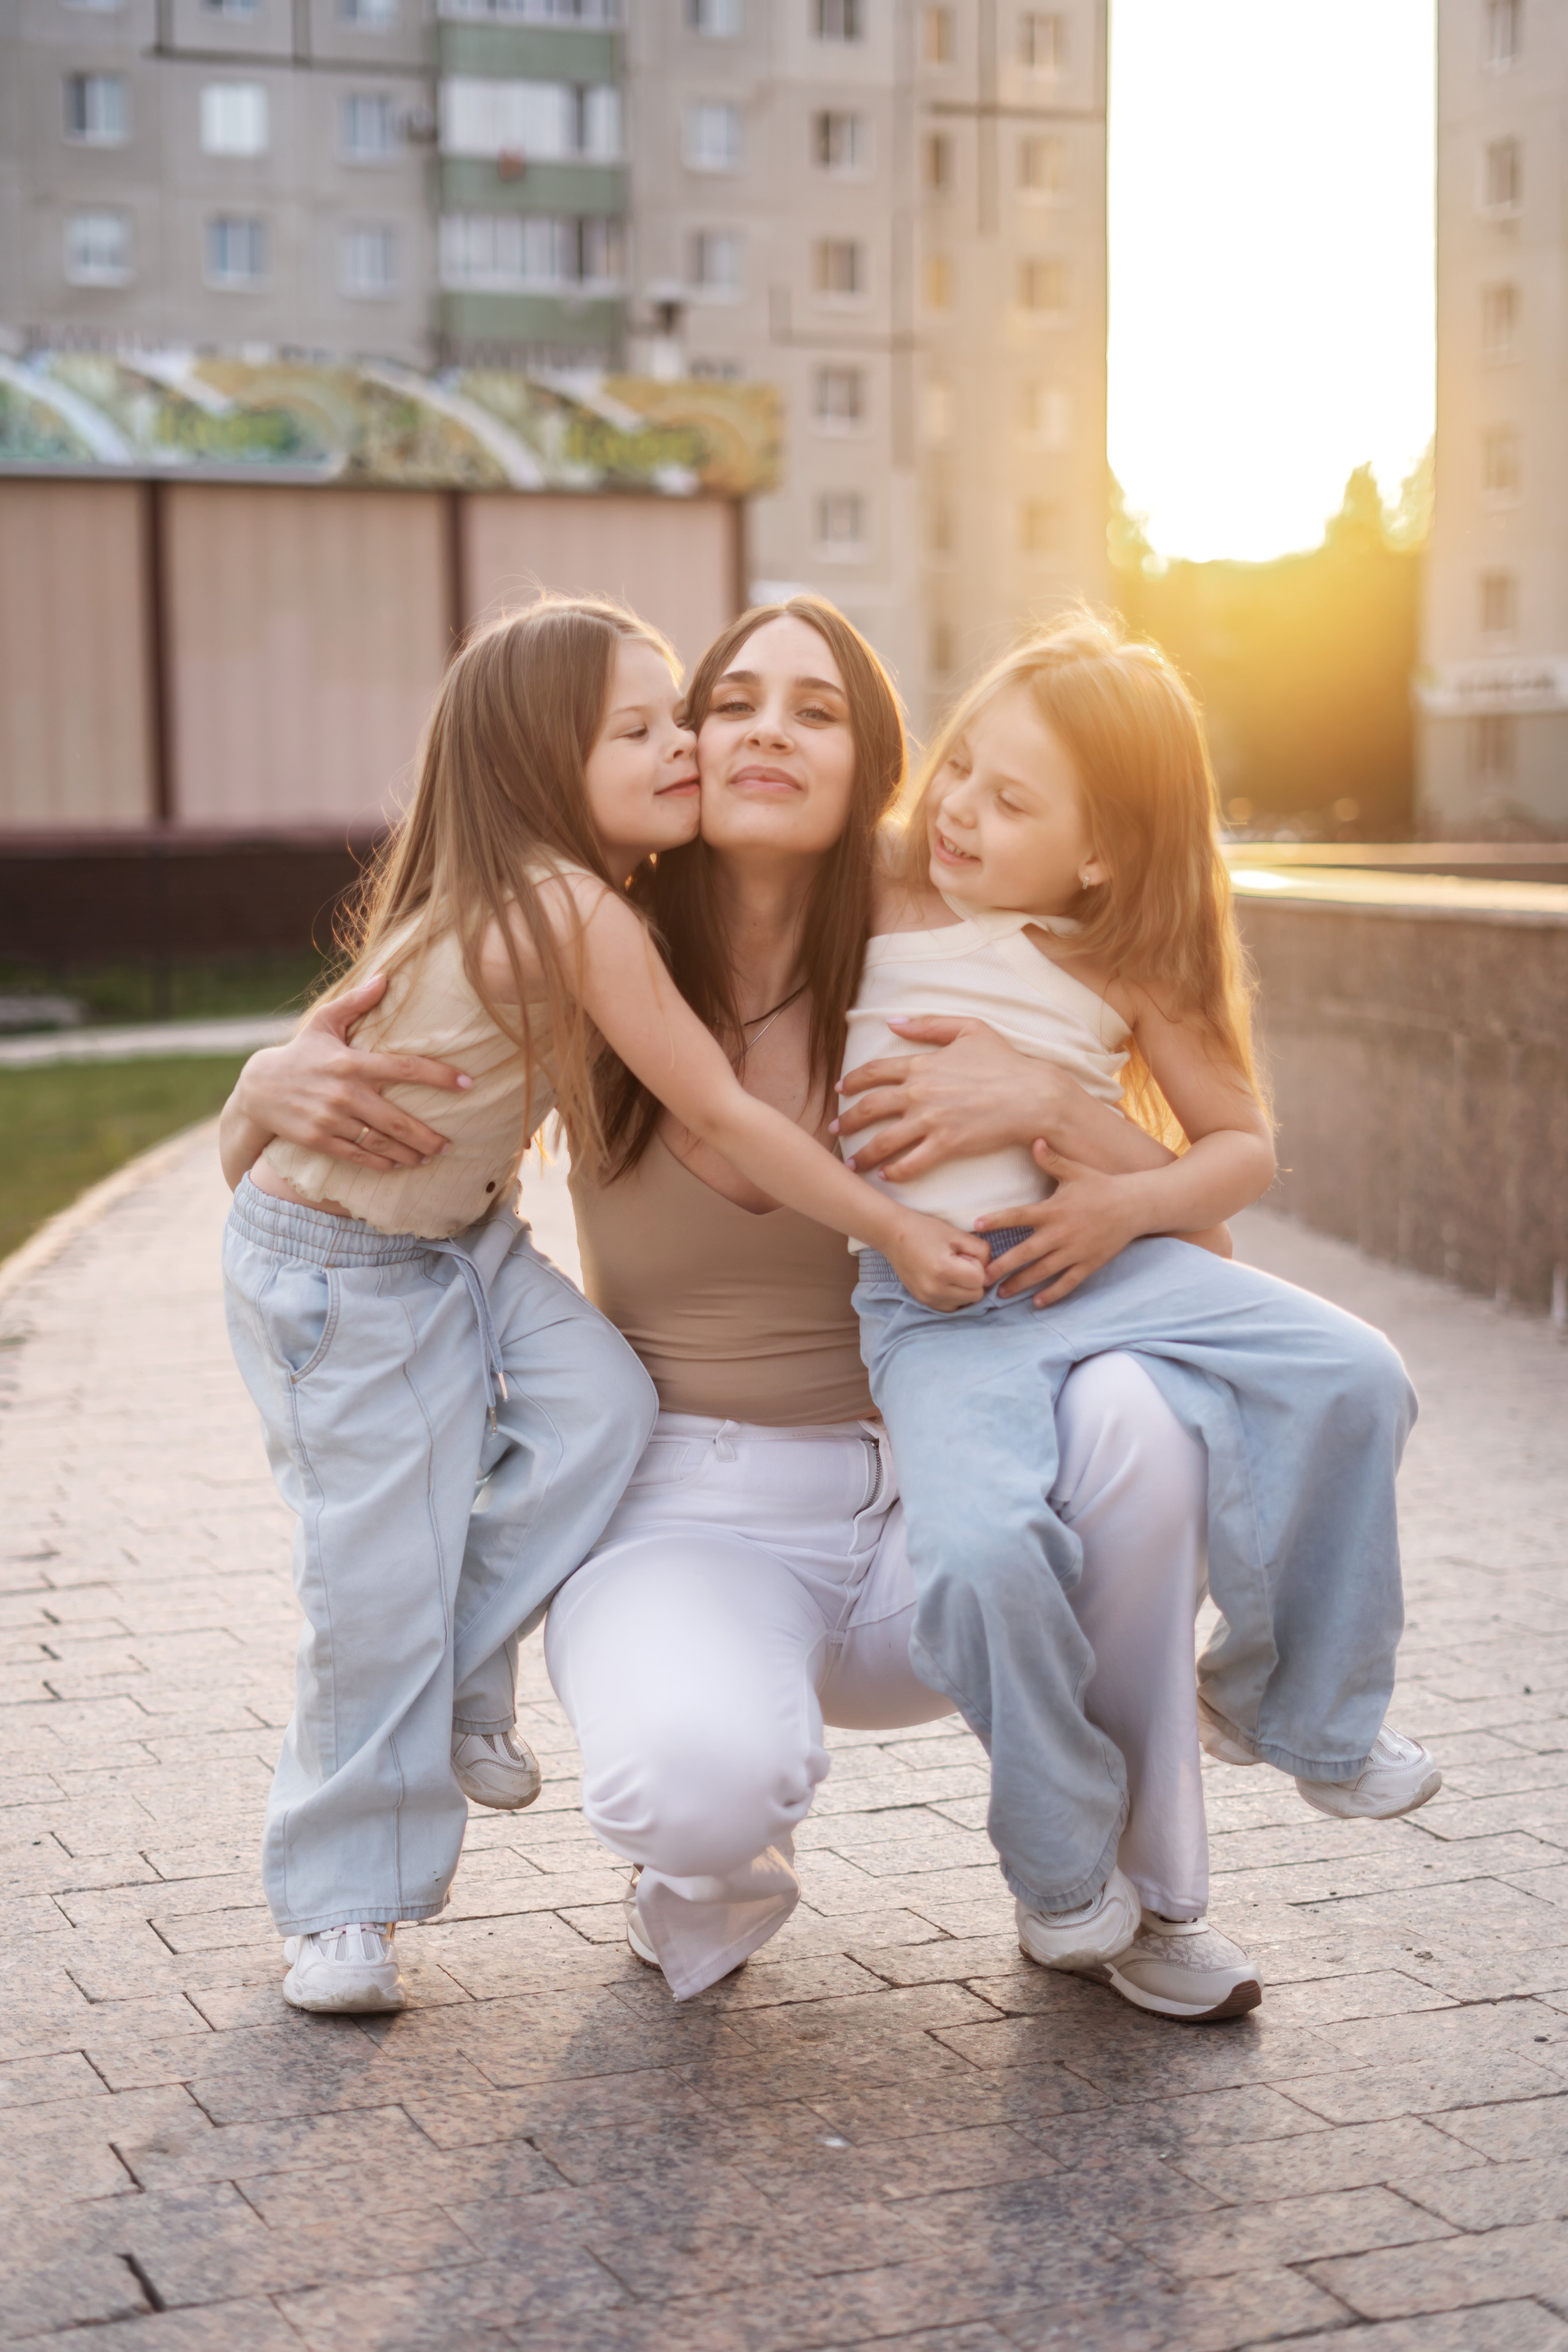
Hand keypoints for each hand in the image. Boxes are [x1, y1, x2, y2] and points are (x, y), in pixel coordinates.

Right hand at [235, 976, 472, 1171]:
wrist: (258, 1089)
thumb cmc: (300, 1053)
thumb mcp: (323, 1022)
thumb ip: (356, 1001)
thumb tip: (386, 977)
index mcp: (352, 1062)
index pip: (405, 1068)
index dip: (439, 1076)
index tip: (467, 1083)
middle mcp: (344, 1092)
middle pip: (397, 1119)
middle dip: (428, 1135)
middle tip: (450, 1144)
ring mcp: (331, 1119)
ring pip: (380, 1142)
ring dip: (409, 1153)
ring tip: (430, 1156)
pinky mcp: (318, 1140)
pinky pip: (357, 1156)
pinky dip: (381, 1163)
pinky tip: (398, 1165)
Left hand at [833, 1017, 1070, 1182]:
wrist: (1033, 1095)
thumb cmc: (1006, 1062)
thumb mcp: (969, 1029)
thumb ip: (928, 1025)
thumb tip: (893, 1022)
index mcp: (922, 1064)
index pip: (874, 1072)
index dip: (852, 1081)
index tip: (839, 1091)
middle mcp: (919, 1093)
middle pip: (869, 1108)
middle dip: (847, 1121)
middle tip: (835, 1130)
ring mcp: (931, 1120)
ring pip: (883, 1141)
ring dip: (863, 1154)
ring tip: (852, 1164)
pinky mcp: (946, 1145)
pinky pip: (910, 1164)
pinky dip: (894, 1172)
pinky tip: (887, 1176)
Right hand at [884, 1213, 989, 1312]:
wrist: (894, 1236)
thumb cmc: (927, 1230)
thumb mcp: (958, 1234)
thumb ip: (982, 1251)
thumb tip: (990, 1271)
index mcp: (943, 1270)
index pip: (980, 1279)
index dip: (978, 1265)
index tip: (964, 1254)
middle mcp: (935, 1289)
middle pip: (976, 1295)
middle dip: (974, 1279)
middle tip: (959, 1263)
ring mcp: (928, 1299)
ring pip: (965, 1303)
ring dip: (965, 1289)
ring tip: (951, 1271)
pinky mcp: (924, 1302)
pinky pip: (952, 1307)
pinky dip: (955, 1296)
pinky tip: (946, 1280)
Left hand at [978, 1140, 1144, 1304]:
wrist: (1135, 1206)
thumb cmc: (1101, 1186)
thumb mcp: (1076, 1171)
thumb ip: (1052, 1160)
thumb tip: (1034, 1139)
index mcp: (1054, 1209)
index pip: (1020, 1215)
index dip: (998, 1220)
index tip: (977, 1226)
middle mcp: (1062, 1233)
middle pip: (1026, 1253)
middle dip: (1002, 1266)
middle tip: (981, 1277)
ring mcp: (1075, 1251)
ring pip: (1043, 1272)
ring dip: (1021, 1284)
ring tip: (1001, 1294)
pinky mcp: (1089, 1264)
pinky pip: (1068, 1283)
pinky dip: (1053, 1294)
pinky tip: (1037, 1303)